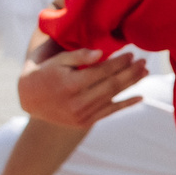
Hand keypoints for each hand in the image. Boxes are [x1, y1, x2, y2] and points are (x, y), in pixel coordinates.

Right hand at [19, 47, 149, 128]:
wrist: (30, 100)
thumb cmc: (44, 74)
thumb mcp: (56, 61)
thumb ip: (79, 56)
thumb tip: (102, 52)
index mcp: (70, 84)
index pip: (102, 71)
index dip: (119, 62)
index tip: (131, 54)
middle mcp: (78, 101)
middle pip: (112, 85)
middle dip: (131, 72)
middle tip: (144, 62)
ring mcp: (82, 114)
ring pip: (113, 97)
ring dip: (132, 84)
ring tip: (144, 72)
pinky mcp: (85, 122)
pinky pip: (110, 112)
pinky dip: (126, 104)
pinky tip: (140, 97)